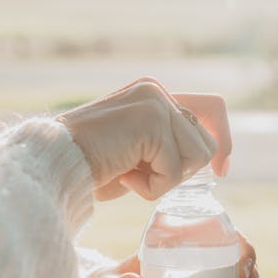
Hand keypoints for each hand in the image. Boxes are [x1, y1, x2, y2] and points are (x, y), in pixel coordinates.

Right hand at [59, 77, 232, 200]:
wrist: (55, 165)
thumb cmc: (88, 167)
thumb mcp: (136, 154)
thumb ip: (163, 147)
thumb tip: (201, 160)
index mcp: (152, 94)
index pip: (210, 108)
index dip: (222, 141)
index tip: (221, 172)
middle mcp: (156, 91)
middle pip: (206, 142)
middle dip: (178, 172)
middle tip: (137, 175)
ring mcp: (155, 102)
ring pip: (195, 157)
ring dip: (163, 180)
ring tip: (128, 174)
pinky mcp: (151, 120)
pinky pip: (174, 170)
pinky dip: (151, 187)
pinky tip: (122, 176)